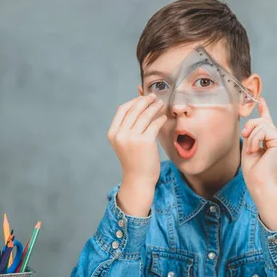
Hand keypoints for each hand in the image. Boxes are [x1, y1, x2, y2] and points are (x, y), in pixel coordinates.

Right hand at [107, 93, 167, 215]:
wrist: (138, 179)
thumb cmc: (134, 161)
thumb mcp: (125, 143)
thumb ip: (128, 127)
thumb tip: (140, 106)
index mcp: (113, 133)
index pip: (122, 110)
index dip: (134, 101)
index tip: (143, 97)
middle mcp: (121, 134)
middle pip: (134, 109)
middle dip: (146, 100)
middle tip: (155, 97)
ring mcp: (132, 138)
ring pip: (145, 115)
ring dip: (155, 107)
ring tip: (161, 104)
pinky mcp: (145, 142)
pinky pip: (154, 124)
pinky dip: (160, 119)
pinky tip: (164, 117)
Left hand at [241, 97, 276, 188]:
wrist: (258, 181)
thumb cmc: (252, 169)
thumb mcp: (248, 145)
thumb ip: (252, 132)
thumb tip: (254, 119)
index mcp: (269, 140)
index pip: (267, 122)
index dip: (264, 109)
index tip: (260, 100)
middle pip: (261, 121)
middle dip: (250, 126)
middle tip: (244, 136)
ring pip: (262, 125)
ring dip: (252, 137)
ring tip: (252, 151)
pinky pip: (264, 131)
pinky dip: (255, 140)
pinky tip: (256, 151)